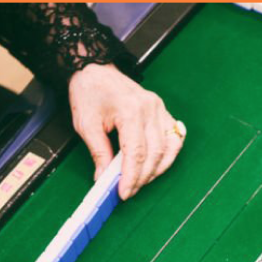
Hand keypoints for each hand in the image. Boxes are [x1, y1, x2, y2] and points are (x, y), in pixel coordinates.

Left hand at [68, 63, 183, 199]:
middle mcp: (150, 109)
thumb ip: (98, 152)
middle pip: (154, 154)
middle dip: (142, 177)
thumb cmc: (90, 91)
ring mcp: (159, 109)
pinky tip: (157, 164)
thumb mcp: (86, 124)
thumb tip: (105, 178)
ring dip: (157, 169)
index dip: (131, 176)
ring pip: (168, 149)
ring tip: (141, 180)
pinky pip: (174, 138)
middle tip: (129, 190)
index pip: (136, 153)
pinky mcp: (162, 111)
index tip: (124, 192)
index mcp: (131, 110)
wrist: (95, 68)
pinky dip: (168, 155)